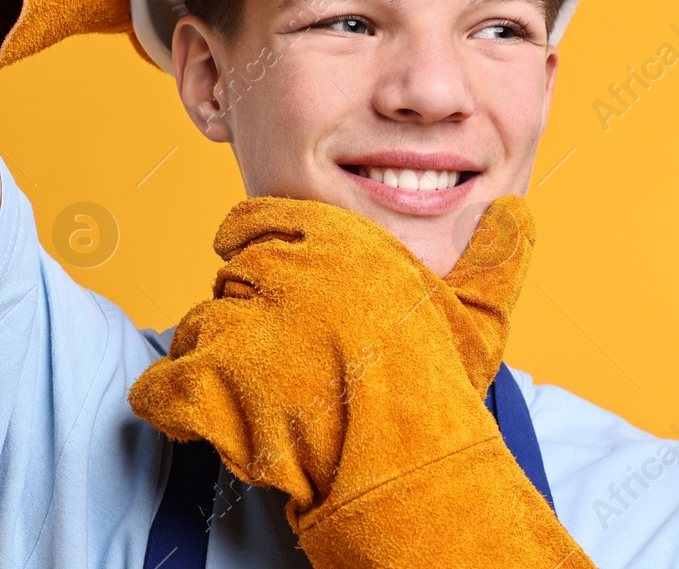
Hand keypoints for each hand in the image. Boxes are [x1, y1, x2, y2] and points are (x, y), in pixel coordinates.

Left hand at [127, 193, 595, 567]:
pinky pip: (162, 383)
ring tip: (254, 399)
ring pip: (196, 329)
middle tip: (276, 362)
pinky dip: (168, 401)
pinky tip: (194, 414)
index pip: (258, 219)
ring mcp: (241, 325)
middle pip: (230, 280)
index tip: (262, 279)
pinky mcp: (207, 382)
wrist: (407, 468)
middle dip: (246, 319)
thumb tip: (517, 210)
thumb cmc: (441, 394)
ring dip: (214, 363)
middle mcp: (282, 271)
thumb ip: (494, 257)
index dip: (254, 249)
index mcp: (334, 243)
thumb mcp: (477, 315)